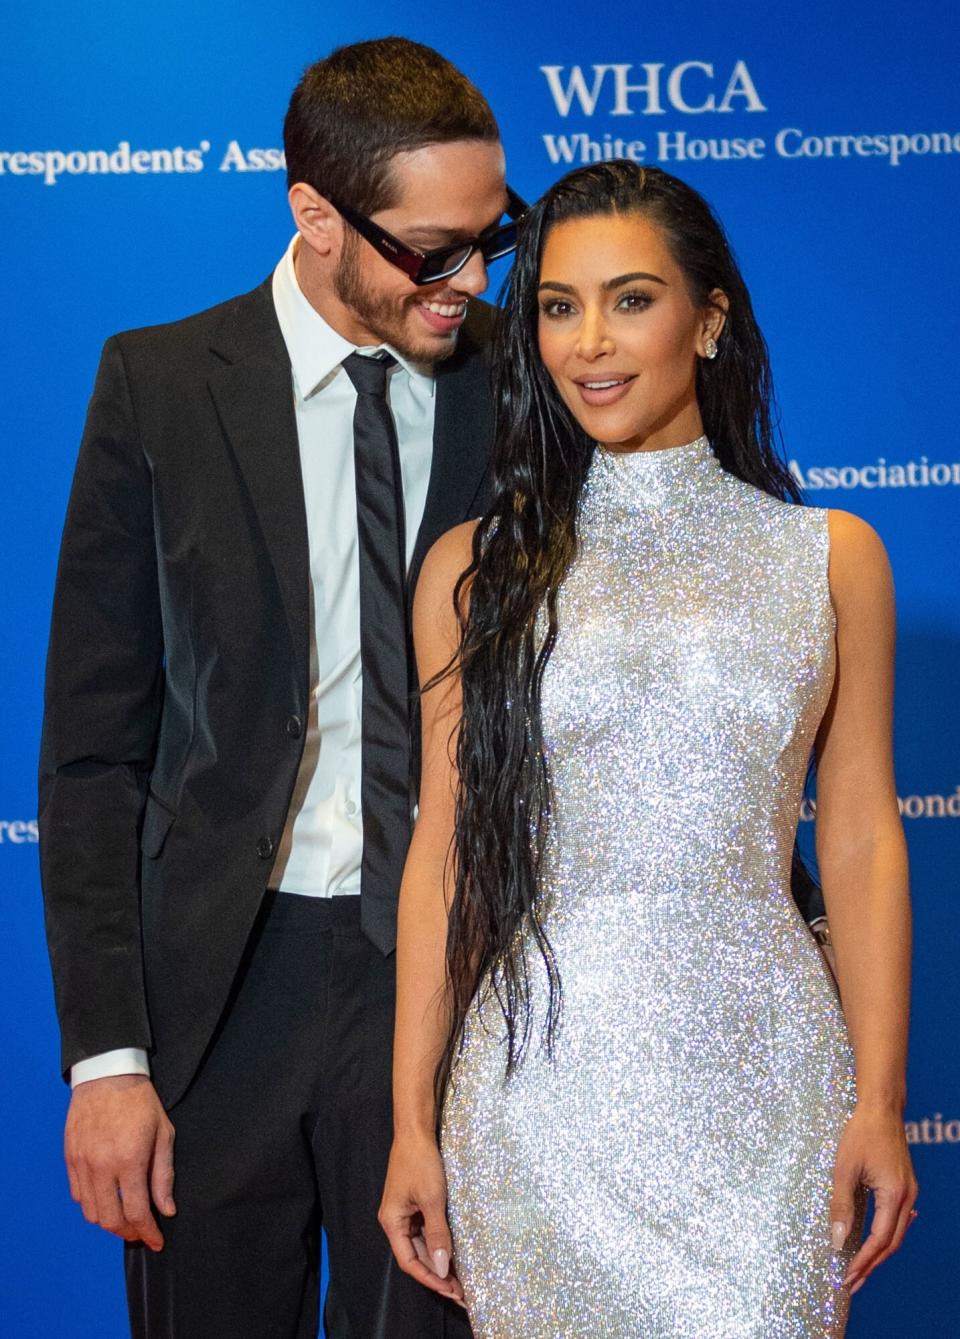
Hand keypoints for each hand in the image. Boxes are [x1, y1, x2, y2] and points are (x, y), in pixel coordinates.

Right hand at [65, 1073, 175, 1250]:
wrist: (108, 1074)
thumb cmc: (141, 1102)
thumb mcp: (163, 1133)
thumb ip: (164, 1175)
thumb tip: (167, 1210)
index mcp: (129, 1160)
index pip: (136, 1212)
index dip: (147, 1232)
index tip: (157, 1242)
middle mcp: (101, 1166)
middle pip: (110, 1220)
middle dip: (128, 1233)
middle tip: (141, 1232)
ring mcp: (82, 1163)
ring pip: (91, 1212)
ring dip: (109, 1222)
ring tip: (125, 1218)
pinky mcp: (70, 1158)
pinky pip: (78, 1195)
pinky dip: (92, 1205)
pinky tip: (106, 1200)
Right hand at [379, 1131, 465, 1307]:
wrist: (416, 1131)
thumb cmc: (421, 1161)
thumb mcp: (432, 1199)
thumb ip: (437, 1233)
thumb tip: (441, 1266)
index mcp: (392, 1222)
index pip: (409, 1262)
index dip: (429, 1278)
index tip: (450, 1291)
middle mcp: (395, 1221)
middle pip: (415, 1256)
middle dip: (437, 1274)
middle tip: (461, 1292)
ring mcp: (405, 1213)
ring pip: (422, 1245)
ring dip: (439, 1261)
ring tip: (461, 1279)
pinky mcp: (415, 1205)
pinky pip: (426, 1231)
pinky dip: (439, 1244)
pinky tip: (454, 1253)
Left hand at [830, 1103, 917, 1293]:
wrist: (880, 1109)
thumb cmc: (860, 1134)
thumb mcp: (844, 1169)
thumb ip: (841, 1205)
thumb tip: (838, 1240)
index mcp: (894, 1194)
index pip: (879, 1240)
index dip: (863, 1261)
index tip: (847, 1277)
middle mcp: (907, 1197)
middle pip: (892, 1243)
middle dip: (871, 1265)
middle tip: (852, 1283)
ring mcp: (909, 1192)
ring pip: (896, 1234)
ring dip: (878, 1253)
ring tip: (860, 1269)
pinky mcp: (904, 1186)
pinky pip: (898, 1220)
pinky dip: (885, 1236)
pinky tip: (874, 1244)